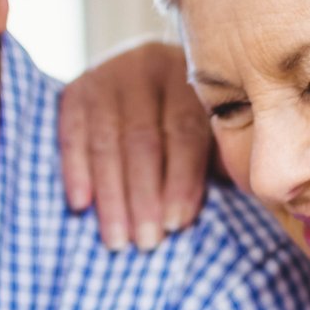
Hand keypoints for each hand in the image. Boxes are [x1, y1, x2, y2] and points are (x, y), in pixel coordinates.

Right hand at [58, 39, 212, 250]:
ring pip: (106, 142)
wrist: (148, 75)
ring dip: (111, 197)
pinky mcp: (77, 88)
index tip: (176, 225)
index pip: (184, 134)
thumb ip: (221, 156)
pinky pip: (72, 134)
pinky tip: (81, 205)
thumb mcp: (213, 129)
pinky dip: (75, 171)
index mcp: (190, 78)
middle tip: (147, 242)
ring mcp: (108, 74)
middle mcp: (148, 67)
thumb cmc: (191, 120)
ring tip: (118, 240)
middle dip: (143, 197)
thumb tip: (237, 194)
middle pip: (142, 140)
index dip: (180, 182)